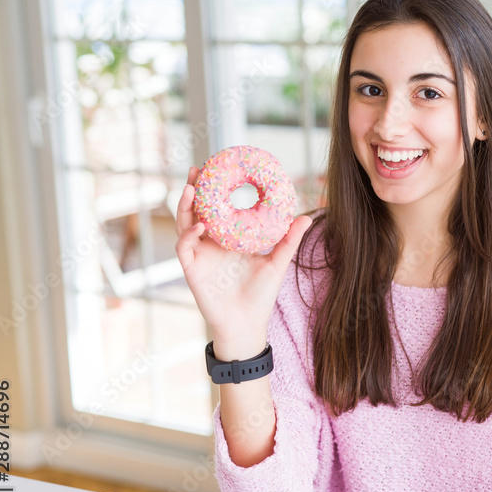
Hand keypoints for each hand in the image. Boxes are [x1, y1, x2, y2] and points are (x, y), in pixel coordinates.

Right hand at [174, 166, 311, 343]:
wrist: (247, 324)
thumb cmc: (260, 295)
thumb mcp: (277, 263)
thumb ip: (288, 240)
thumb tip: (307, 217)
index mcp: (226, 238)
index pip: (216, 207)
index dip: (214, 188)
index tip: (217, 167)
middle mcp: (209, 243)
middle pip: (195, 210)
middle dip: (193, 189)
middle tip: (196, 169)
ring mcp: (198, 255)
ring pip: (184, 224)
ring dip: (185, 206)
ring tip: (191, 188)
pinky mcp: (191, 269)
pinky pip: (184, 247)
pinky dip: (189, 235)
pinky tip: (200, 225)